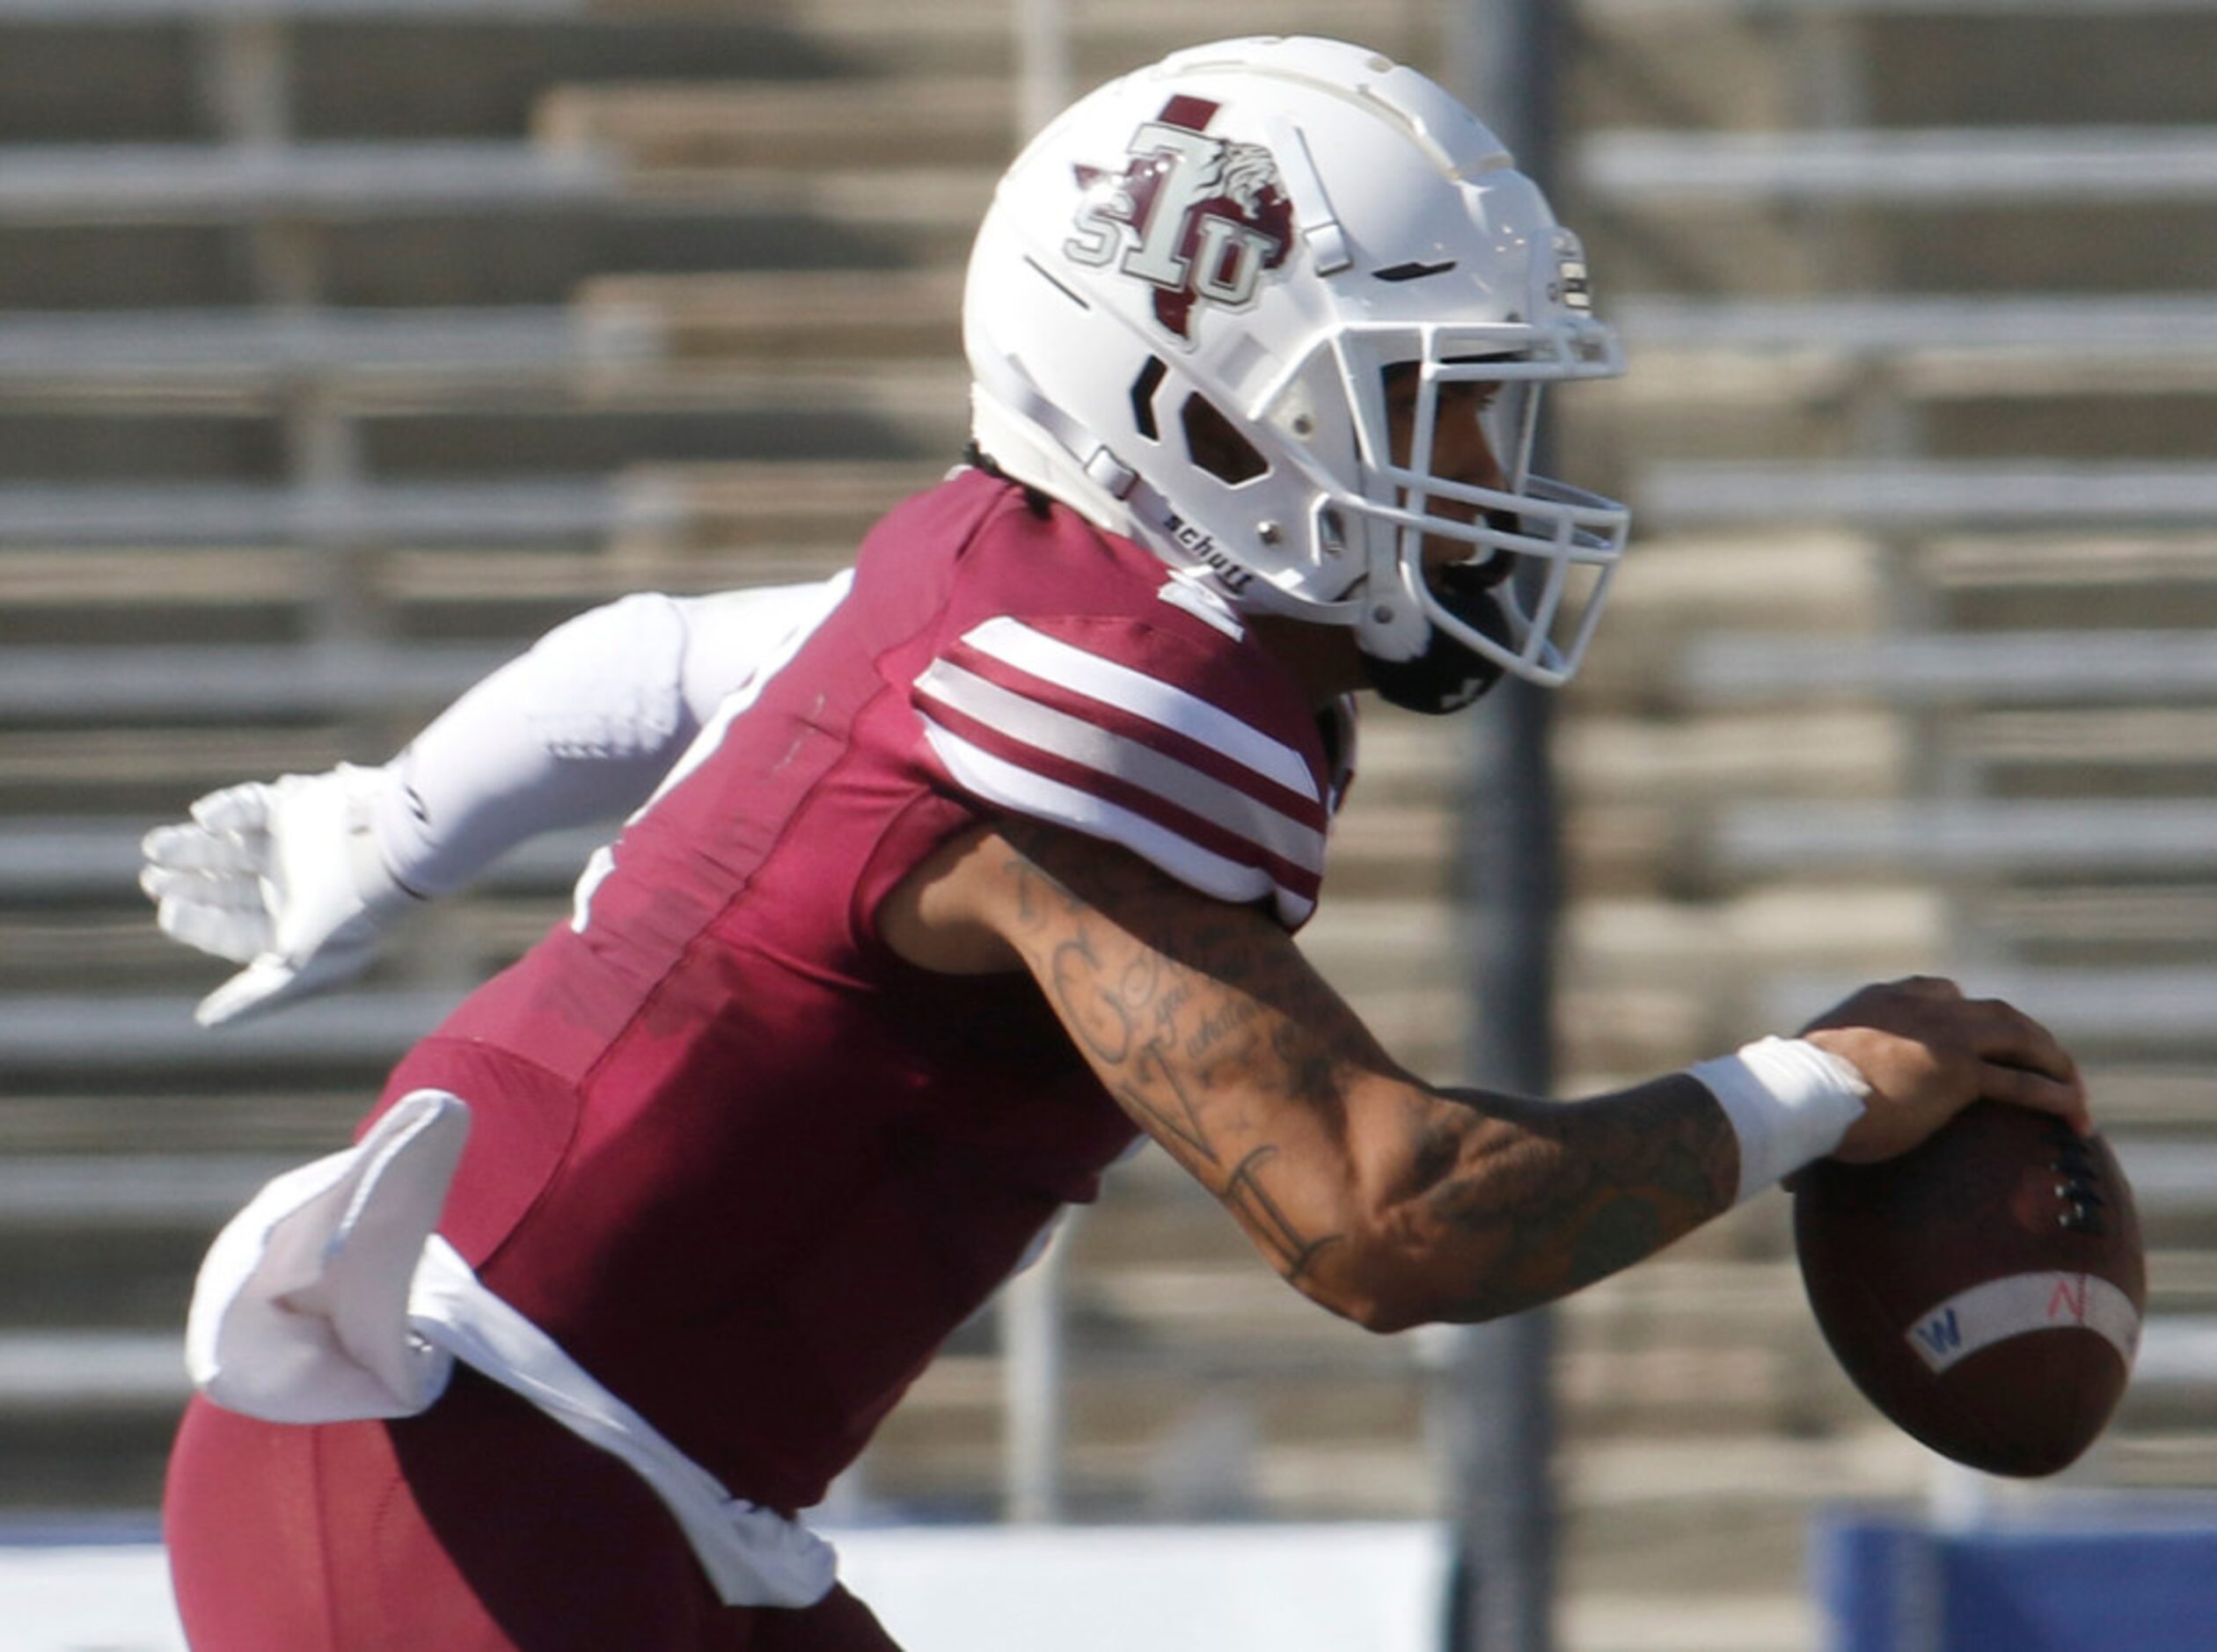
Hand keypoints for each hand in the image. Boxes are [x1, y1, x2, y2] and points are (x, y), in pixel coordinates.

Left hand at [139, 764, 417, 1026]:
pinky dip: (225, 810)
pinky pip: (250, 806)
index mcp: (292, 929)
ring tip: (157, 846)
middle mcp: (289, 889)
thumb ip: (253, 997)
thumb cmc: (345, 919)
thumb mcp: (295, 971)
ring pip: (228, 846)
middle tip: (152, 878)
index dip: (196, 922)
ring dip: (191, 846)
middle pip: (224, 887)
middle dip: (186, 883)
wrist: (385, 853)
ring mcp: (292, 847)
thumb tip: (205, 1022)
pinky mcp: (296, 806)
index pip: (232, 929)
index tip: (169, 910)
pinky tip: (204, 818)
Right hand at [1799, 975, 2089, 1164]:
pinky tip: (2076, 1116)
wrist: (1797, 1092)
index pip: (1937, 991)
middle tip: (2044, 1065)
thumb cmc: (1787, 1097)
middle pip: (1991, 1011)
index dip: (1964, 1010)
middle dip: (2026, 1035)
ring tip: (2074, 1091)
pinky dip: (2055, 1095)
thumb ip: (1808, 1103)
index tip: (1976, 1033)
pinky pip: (2022, 1082)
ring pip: (2019, 1036)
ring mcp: (1943, 1035)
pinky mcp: (1958, 1070)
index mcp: (1879, 1003)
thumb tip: (1786, 1173)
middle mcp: (1918, 1008)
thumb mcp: (1799, 1082)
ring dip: (2053, 1061)